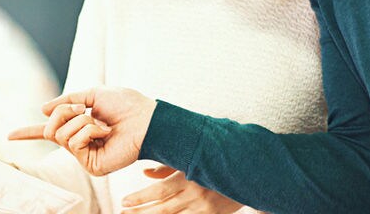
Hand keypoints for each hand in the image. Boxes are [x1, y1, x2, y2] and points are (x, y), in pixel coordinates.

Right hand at [8, 87, 157, 175]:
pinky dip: (88, 131)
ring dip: (81, 121)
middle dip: (64, 113)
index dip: (28, 133)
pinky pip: (74, 143)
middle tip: (84, 110)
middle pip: (49, 128)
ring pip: (60, 135)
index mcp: (78, 127)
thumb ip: (67, 101)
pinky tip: (105, 133)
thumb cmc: (126, 105)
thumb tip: (42, 110)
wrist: (146, 119)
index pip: (49, 131)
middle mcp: (79, 142)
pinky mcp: (91, 165)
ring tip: (102, 124)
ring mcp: (84, 155)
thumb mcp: (93, 94)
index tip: (9, 135)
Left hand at [118, 166, 244, 213]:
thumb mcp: (190, 160)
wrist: (247, 170)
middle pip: (163, 208)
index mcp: (189, 177)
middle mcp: (195, 194)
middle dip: (141, 212)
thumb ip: (167, 167)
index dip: (140, 197)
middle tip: (122, 213)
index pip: (159, 190)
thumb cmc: (213, 161)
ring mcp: (204, 208)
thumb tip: (145, 172)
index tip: (124, 201)